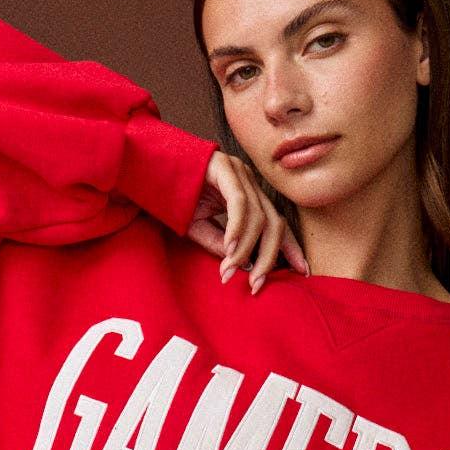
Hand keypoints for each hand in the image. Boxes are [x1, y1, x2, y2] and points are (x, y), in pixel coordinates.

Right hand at [185, 150, 309, 293]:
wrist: (147, 166)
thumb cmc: (174, 197)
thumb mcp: (199, 228)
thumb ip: (220, 245)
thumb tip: (244, 267)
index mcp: (249, 194)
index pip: (277, 223)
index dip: (291, 248)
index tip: (302, 271)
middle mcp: (249, 181)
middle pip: (273, 223)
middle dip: (269, 257)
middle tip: (256, 284)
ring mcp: (237, 172)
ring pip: (257, 217)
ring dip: (245, 248)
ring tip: (231, 270)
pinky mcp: (223, 167)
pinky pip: (238, 203)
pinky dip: (236, 229)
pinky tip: (229, 248)